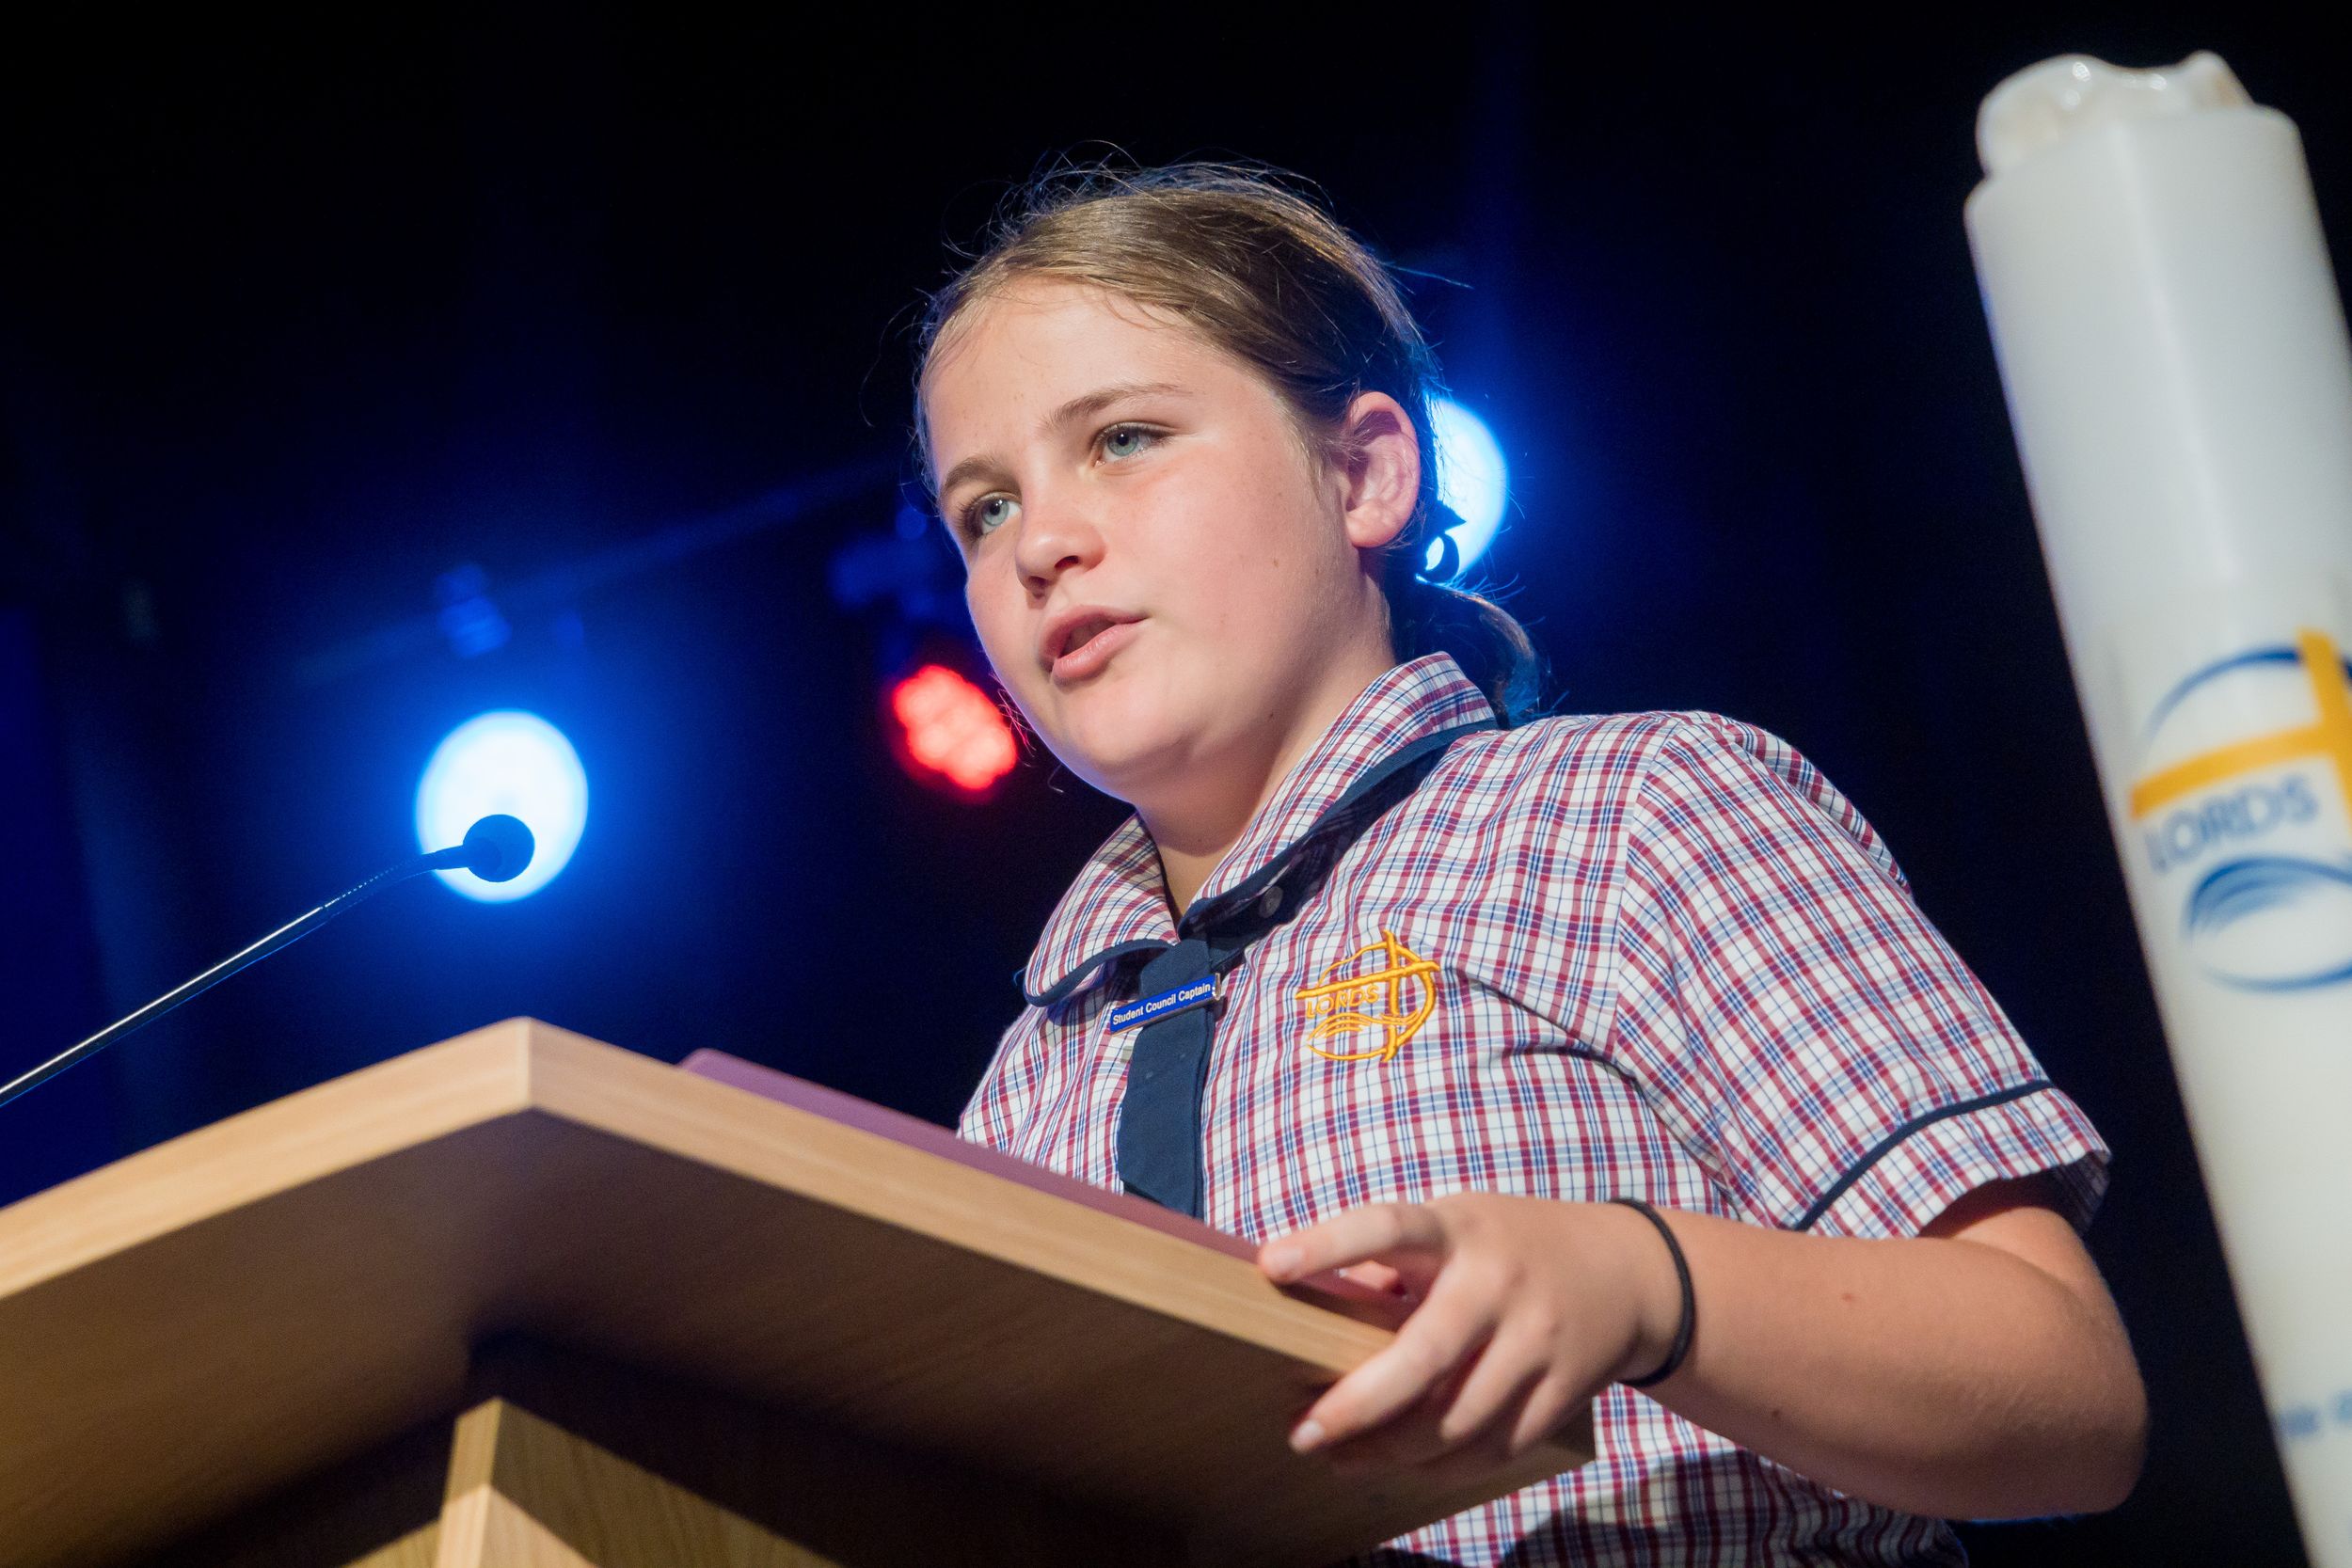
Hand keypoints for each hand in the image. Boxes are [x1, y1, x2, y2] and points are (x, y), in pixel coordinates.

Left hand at [1258, 1194, 1680, 1475]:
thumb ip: (1394, 1261)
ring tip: (1339, 1457)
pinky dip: (1440, 1468)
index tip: (1269, 1266)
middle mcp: (1499, 1284)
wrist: (1628, 1273)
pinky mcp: (1561, 1394)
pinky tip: (1402, 1466)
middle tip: (1302, 1434)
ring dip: (1390, 1451)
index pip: (1387, 1228)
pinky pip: (1492, 1449)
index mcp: (1461, 1229)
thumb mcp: (1458, 1224)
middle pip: (1423, 1356)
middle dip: (1356, 1405)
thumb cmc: (1512, 1245)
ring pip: (1456, 1421)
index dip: (1328, 1245)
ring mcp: (1536, 1343)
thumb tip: (1309, 1302)